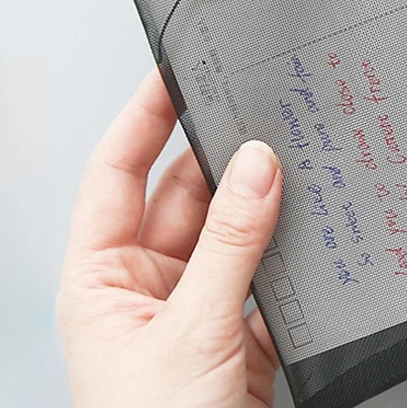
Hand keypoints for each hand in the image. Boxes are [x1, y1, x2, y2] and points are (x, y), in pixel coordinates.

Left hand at [57, 70, 282, 407]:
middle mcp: (144, 285)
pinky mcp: (235, 327)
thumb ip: (229, 245)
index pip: (116, 174)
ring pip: (229, 231)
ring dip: (259, 208)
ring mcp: (193, 304)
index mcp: (102, 279)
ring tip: (290, 173)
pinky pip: (261, 268)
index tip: (172, 76)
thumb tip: (257, 170)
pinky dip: (285, 251)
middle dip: (221, 164)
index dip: (142, 119)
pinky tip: (304, 234)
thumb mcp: (190, 331)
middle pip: (183, 197)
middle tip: (258, 126)